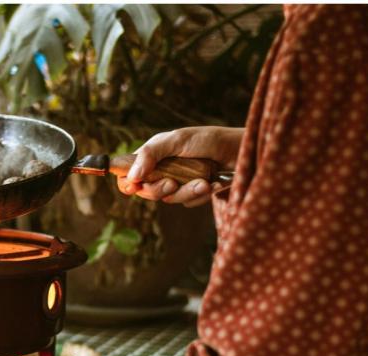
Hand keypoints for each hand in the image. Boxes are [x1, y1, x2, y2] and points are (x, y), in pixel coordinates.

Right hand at [117, 126, 242, 206]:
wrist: (239, 151)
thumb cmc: (208, 140)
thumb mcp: (177, 140)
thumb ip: (152, 154)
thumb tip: (131, 176)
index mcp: (152, 155)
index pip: (128, 174)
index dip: (127, 183)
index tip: (134, 187)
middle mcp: (162, 170)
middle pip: (146, 192)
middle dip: (159, 190)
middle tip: (172, 183)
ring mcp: (177, 183)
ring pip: (169, 199)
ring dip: (187, 192)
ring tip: (203, 182)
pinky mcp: (193, 193)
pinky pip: (188, 203)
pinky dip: (200, 195)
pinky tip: (212, 184)